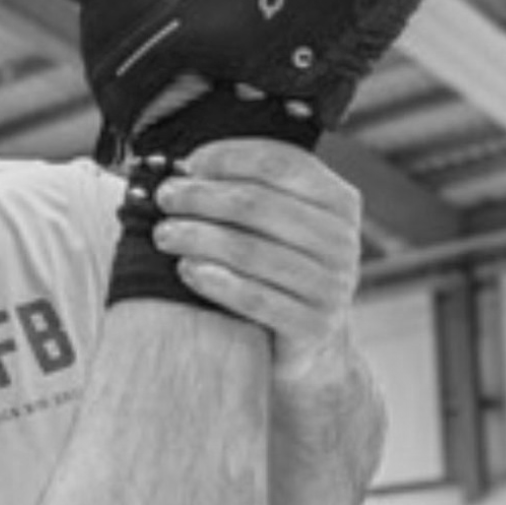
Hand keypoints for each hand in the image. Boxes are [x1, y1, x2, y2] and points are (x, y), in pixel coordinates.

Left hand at [150, 140, 360, 373]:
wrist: (312, 346)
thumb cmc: (282, 272)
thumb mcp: (282, 225)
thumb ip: (252, 192)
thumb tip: (188, 168)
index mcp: (338, 200)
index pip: (279, 162)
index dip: (226, 157)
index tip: (187, 164)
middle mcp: (342, 239)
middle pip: (255, 204)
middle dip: (200, 196)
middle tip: (164, 198)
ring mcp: (332, 285)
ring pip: (249, 250)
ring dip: (197, 236)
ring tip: (164, 234)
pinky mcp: (314, 325)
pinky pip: (255, 297)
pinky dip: (215, 281)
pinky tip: (186, 269)